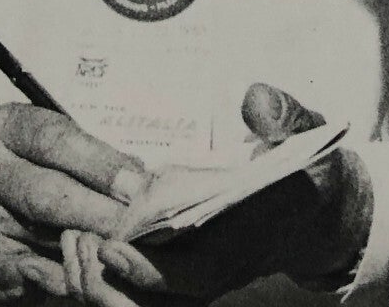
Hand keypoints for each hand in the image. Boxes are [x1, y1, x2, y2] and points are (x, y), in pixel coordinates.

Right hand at [0, 105, 150, 304]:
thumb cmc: (34, 179)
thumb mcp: (56, 154)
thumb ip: (90, 161)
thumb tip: (140, 177)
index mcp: (6, 126)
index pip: (55, 139)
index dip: (99, 162)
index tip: (135, 181)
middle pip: (48, 189)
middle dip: (98, 206)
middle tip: (135, 218)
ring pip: (44, 232)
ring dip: (89, 240)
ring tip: (123, 242)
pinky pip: (36, 270)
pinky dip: (70, 271)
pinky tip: (94, 269)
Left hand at [59, 84, 372, 304]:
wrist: (317, 209)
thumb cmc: (308, 170)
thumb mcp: (307, 134)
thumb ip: (284, 116)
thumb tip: (256, 102)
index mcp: (244, 243)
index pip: (189, 275)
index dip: (147, 269)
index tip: (110, 245)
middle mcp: (216, 272)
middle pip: (150, 301)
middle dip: (106, 278)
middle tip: (73, 235)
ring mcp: (196, 280)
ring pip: (135, 304)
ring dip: (97, 280)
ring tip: (70, 237)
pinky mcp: (180, 277)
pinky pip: (133, 294)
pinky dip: (103, 278)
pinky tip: (81, 242)